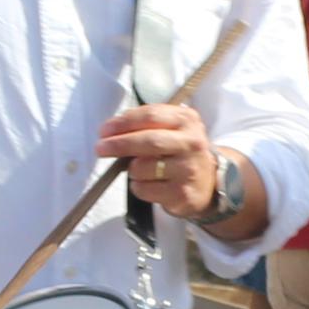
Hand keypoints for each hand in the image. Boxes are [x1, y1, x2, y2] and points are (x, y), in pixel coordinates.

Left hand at [95, 100, 220, 217]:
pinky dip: (137, 186)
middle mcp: (191, 143)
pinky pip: (144, 189)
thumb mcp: (174, 129)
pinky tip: (147, 183)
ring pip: (142, 167)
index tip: (105, 130)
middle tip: (101, 148)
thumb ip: (148, 124)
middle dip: (119, 144)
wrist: (208, 184)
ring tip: (140, 169)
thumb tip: (112, 131)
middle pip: (148, 141)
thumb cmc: (181, 152)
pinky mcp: (181, 193)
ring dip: (131, 169)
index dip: (124, 122)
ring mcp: (188, 169)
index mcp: (187, 120)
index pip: (151, 115)